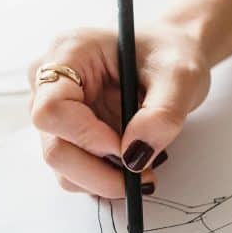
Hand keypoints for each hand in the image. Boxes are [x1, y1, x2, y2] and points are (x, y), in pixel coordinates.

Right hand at [29, 23, 209, 197]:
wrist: (169, 59)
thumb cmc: (169, 53)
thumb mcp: (180, 75)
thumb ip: (163, 114)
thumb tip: (136, 154)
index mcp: (69, 53)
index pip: (52, 110)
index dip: (86, 138)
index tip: (125, 150)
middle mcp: (51, 84)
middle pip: (54, 147)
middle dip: (98, 172)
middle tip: (141, 177)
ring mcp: (57, 113)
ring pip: (63, 167)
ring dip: (104, 179)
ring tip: (144, 166)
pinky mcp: (68, 135)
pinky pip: (75, 172)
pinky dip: (104, 178)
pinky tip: (132, 163)